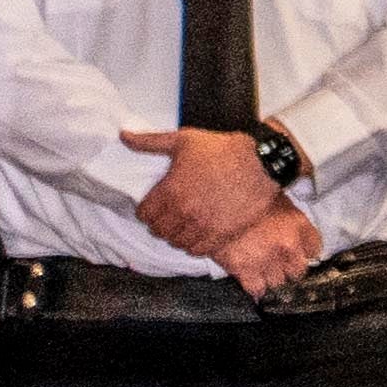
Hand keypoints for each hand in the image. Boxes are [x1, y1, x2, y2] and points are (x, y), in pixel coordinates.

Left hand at [129, 127, 280, 262]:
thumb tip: (124, 136)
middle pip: (158, 231)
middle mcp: (184, 212)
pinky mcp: (221, 234)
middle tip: (171, 214)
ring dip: (176, 234)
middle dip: (161, 222)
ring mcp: (203, 226)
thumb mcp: (185, 140)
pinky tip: (199, 233)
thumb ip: (150, 142)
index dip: (148, 210)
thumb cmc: (223, 150)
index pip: (144, 215)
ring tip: (184, 224)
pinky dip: (194, 244)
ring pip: (176, 242)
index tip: (156, 205)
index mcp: (170, 191)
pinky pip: (197, 250)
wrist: (263, 163)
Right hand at [220, 204, 330, 296]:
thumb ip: (286, 215)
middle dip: (290, 269)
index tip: (301, 253)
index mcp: (298, 224)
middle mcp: (288, 246)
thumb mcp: (276, 198)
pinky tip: (254, 286)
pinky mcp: (245, 271)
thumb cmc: (246, 195)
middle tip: (281, 265)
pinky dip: (256, 289)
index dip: (306, 252)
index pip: (314, 248)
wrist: (219, 204)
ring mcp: (268, 261)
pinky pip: (257, 289)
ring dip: (272, 279)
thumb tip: (286, 220)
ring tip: (265, 274)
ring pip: (278, 282)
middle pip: (298, 270)